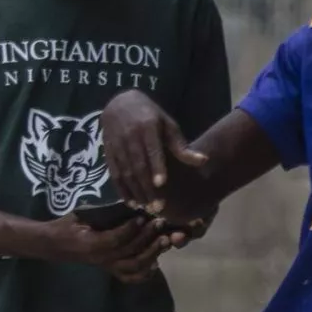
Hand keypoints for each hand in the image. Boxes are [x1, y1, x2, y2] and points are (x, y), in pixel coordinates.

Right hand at [49, 215, 169, 282]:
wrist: (54, 244)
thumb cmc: (66, 226)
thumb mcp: (79, 214)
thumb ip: (99, 212)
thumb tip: (125, 203)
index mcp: (90, 244)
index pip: (115, 239)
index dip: (131, 229)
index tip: (142, 216)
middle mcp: (101, 259)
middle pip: (130, 252)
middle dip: (147, 237)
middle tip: (159, 223)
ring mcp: (107, 266)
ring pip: (135, 266)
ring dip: (152, 253)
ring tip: (164, 240)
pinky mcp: (110, 270)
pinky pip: (131, 277)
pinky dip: (145, 273)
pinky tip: (156, 262)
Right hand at [99, 90, 206, 216]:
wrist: (120, 103)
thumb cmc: (151, 116)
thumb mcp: (168, 125)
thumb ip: (182, 146)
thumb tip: (203, 160)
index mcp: (148, 127)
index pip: (153, 149)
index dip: (156, 166)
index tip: (161, 184)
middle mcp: (130, 136)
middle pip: (139, 165)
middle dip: (147, 188)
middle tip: (158, 207)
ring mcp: (116, 145)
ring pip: (125, 172)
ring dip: (135, 192)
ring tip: (146, 208)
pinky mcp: (108, 152)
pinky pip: (114, 173)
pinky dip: (121, 189)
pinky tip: (130, 202)